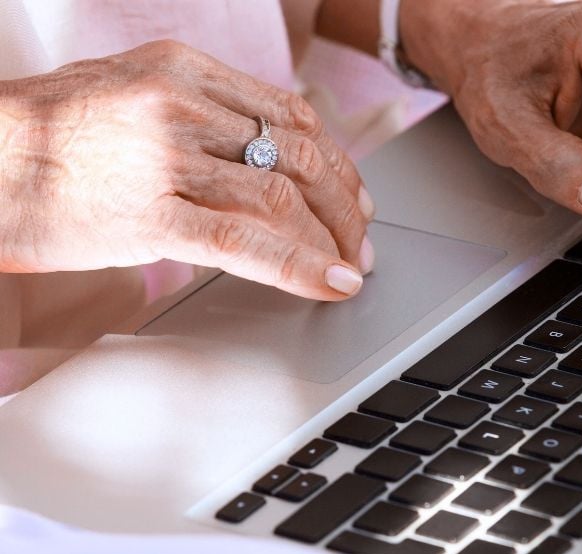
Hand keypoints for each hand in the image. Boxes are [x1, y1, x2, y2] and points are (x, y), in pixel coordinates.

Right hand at [0, 40, 375, 299]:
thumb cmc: (48, 137)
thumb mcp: (129, 95)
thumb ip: (197, 115)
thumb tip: (261, 155)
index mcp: (182, 69)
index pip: (289, 114)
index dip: (336, 161)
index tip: (354, 195)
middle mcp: (181, 104)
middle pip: (300, 155)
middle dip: (344, 205)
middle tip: (360, 240)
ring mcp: (165, 157)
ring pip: (281, 197)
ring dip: (330, 239)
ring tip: (348, 268)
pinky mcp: (147, 214)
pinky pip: (243, 241)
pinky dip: (298, 265)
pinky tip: (328, 283)